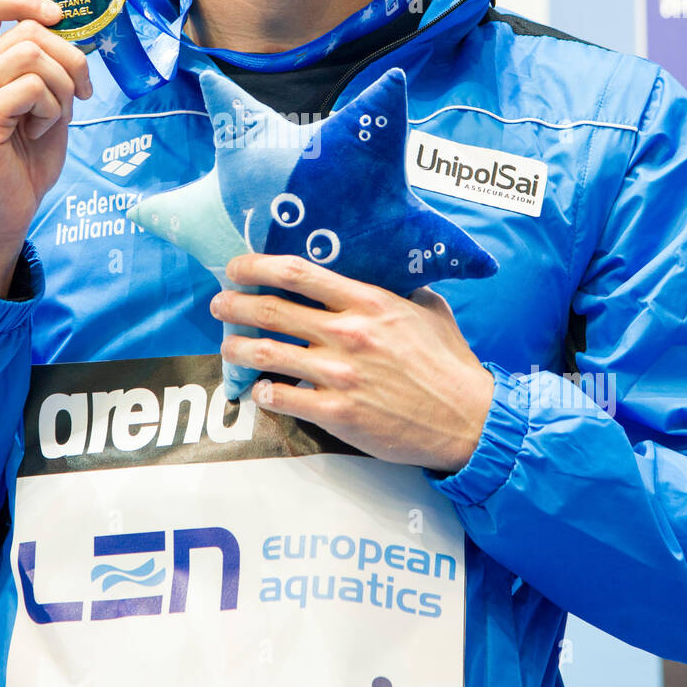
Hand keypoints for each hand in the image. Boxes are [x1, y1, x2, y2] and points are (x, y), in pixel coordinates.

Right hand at [0, 0, 92, 294]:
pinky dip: (51, 110)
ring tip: (51, 120)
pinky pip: (32, 89)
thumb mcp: (44, 108)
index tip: (56, 16)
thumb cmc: (23, 166)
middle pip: (28, 32)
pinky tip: (40, 133)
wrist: (3, 217)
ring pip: (33, 57)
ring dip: (61, 89)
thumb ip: (49, 71)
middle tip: (82, 92)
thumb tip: (72, 36)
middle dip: (71, 58)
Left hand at [211, 254, 493, 473]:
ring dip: (236, 348)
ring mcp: (339, 375)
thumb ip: (399, 288)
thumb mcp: (429, 310)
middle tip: (218, 304)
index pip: (297, 273)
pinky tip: (258, 390)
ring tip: (226, 347)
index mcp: (367, 303)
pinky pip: (281, 398)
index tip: (236, 266)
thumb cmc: (450, 363)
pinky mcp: (337, 413)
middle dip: (233, 304)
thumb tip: (383, 268)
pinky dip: (262, 392)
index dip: (256, 266)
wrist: (468, 420)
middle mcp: (348, 334)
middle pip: (270, 310)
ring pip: (265, 354)